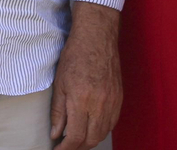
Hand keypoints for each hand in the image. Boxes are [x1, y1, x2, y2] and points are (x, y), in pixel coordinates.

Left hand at [49, 1, 122, 149]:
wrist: (97, 37)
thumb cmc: (76, 55)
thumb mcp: (60, 83)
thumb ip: (58, 112)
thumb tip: (56, 134)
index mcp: (82, 100)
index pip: (75, 138)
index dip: (65, 149)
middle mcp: (100, 104)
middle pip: (91, 140)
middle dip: (77, 147)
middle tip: (66, 145)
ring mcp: (112, 101)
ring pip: (103, 133)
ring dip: (90, 140)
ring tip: (78, 137)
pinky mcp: (119, 97)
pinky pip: (112, 123)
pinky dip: (101, 130)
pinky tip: (92, 126)